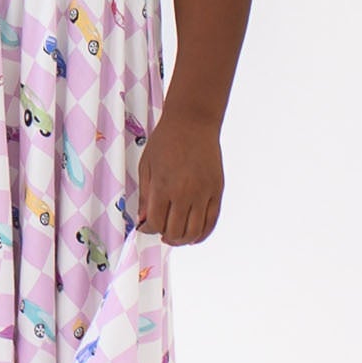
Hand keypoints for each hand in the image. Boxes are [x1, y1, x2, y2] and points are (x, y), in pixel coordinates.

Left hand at [131, 109, 224, 245]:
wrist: (192, 123)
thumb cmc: (165, 141)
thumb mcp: (146, 166)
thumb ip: (145, 195)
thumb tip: (144, 220)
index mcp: (163, 186)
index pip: (156, 223)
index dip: (148, 229)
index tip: (145, 226)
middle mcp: (185, 193)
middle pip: (175, 231)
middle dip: (164, 236)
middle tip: (160, 233)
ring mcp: (203, 193)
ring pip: (194, 231)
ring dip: (182, 239)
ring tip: (175, 237)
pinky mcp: (217, 191)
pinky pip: (211, 221)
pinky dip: (202, 234)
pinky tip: (193, 236)